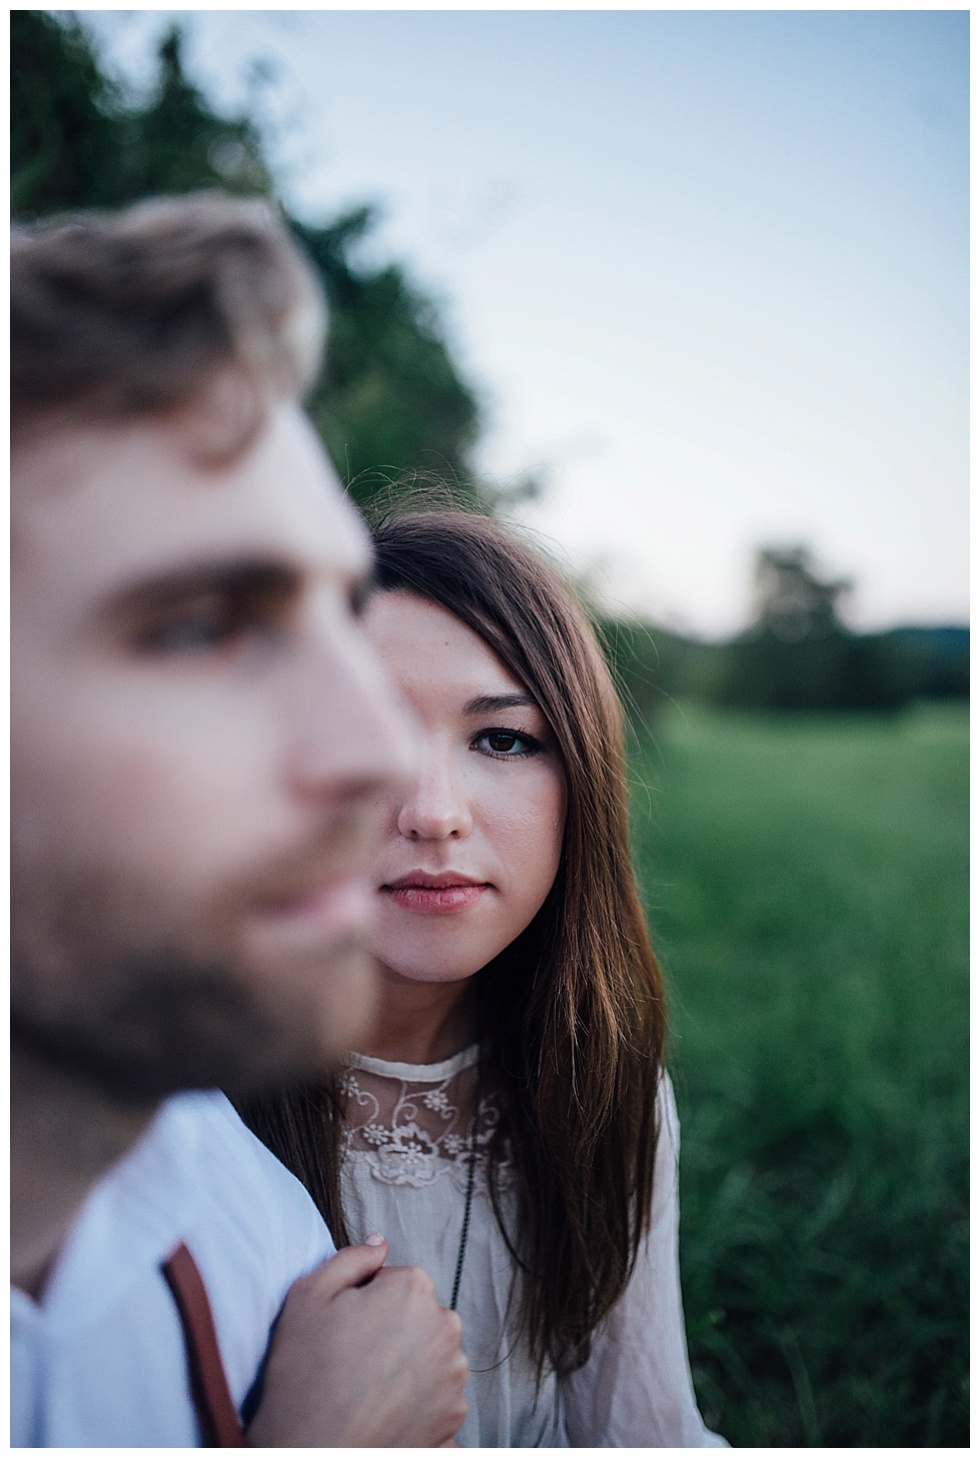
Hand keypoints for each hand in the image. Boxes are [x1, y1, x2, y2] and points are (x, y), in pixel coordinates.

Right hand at [246, 1236, 467, 1446]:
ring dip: (408, 1370)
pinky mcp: (454, 1423)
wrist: (306, 1453)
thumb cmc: (302, 1374)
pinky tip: (383, 1417)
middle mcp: (445, 1329)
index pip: (398, 1282)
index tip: (345, 1330)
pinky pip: (436, 1404)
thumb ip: (352, 1258)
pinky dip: (416, 1409)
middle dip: (394, 1333)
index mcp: (414, 1290)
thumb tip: (380, 1243)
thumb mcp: (308, 1295)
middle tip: (352, 1362)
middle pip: (420, 1319)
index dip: (367, 1304)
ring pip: (431, 1361)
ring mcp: (454, 1381)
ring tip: (366, 1393)